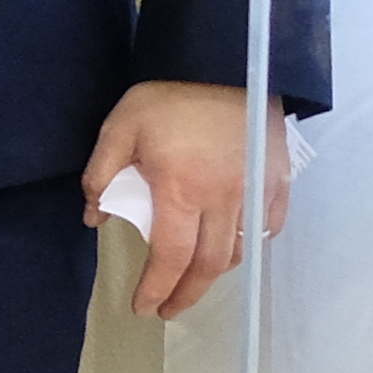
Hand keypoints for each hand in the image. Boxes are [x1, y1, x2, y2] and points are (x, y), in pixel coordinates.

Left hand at [87, 79, 275, 318]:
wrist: (225, 62)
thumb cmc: (168, 96)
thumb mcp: (119, 129)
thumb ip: (101, 175)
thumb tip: (94, 217)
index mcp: (182, 191)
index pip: (170, 257)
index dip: (157, 288)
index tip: (144, 308)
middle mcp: (224, 199)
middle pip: (209, 265)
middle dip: (186, 294)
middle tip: (167, 310)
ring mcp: (256, 191)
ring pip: (239, 250)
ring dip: (214, 272)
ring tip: (192, 279)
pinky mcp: (277, 180)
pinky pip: (266, 226)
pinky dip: (247, 244)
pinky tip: (230, 246)